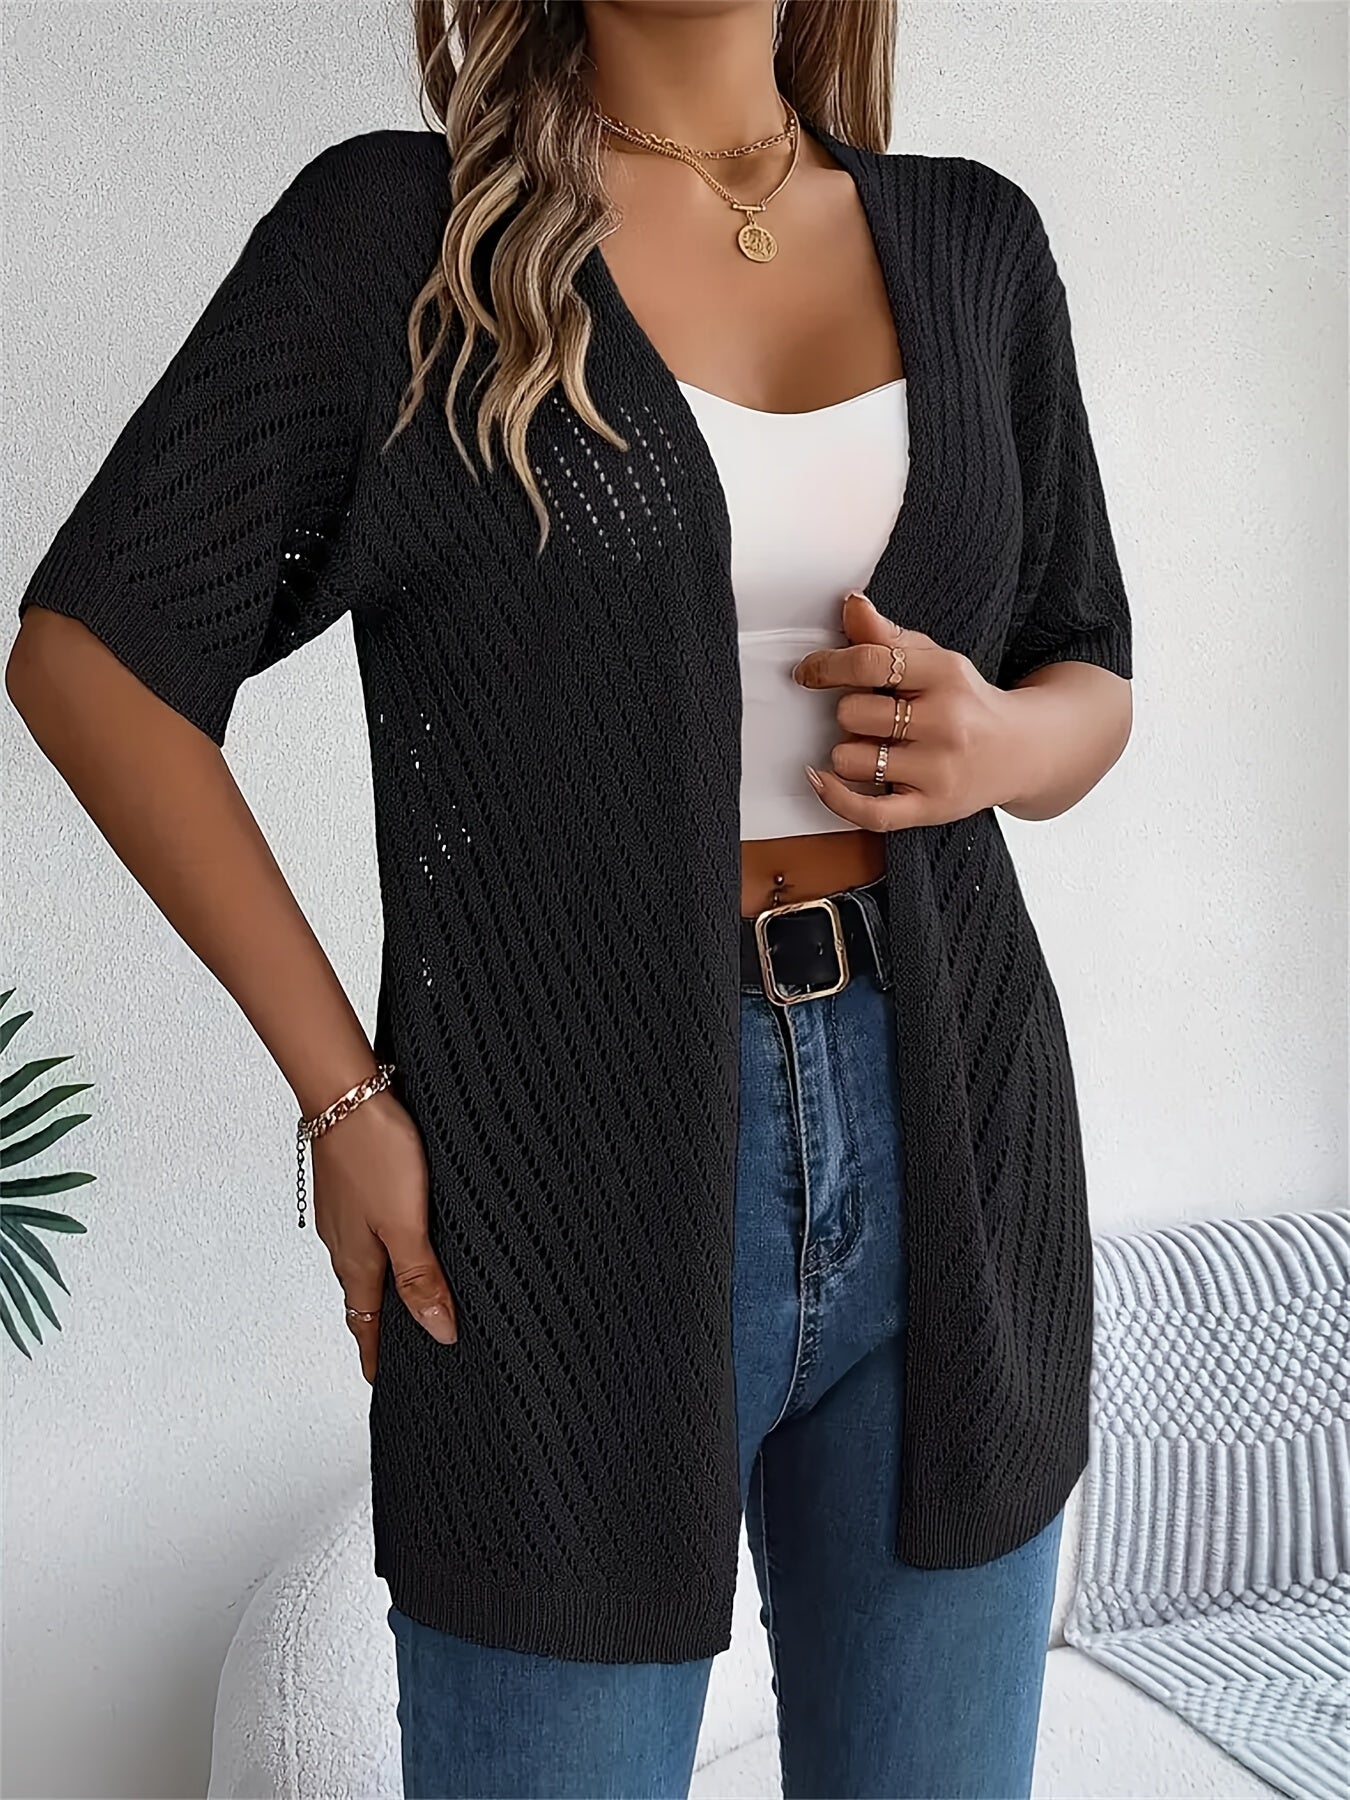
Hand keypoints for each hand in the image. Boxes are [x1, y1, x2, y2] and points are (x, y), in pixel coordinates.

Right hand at [311, 1086, 457, 1382]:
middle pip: (363, 1296)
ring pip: (363, 1261)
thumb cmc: (375, 1152)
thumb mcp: (407, 1223)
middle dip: (379, 1325)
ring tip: (404, 1300)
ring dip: (381, 1285)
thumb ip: (421, 1277)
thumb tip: (439, 1334)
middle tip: (399, 1350)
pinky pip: (363, 1230)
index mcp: (357, 1261)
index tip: (382, 1382)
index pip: (366, 1323)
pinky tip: (397, 1237)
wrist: (345, 1088)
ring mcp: (343, 1211)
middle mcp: (343, 1241)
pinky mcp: (349, 1182)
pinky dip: (380, 1248)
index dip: (375, 1355)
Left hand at [791, 591, 1033, 829]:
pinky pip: (866, 811)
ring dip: (850, 753)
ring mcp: (939, 769)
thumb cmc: (965, 703)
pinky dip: (835, 797)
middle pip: (851, 713)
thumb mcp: (934, 660)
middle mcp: (945, 722)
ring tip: (877, 748)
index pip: (869, 663)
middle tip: (873, 718)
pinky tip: (821, 779)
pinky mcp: (931, 808)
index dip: (827, 666)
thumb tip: (852, 604)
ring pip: (850, 759)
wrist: (1021, 752)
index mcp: (945, 675)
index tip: (810, 672)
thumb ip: (887, 636)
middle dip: (850, 713)